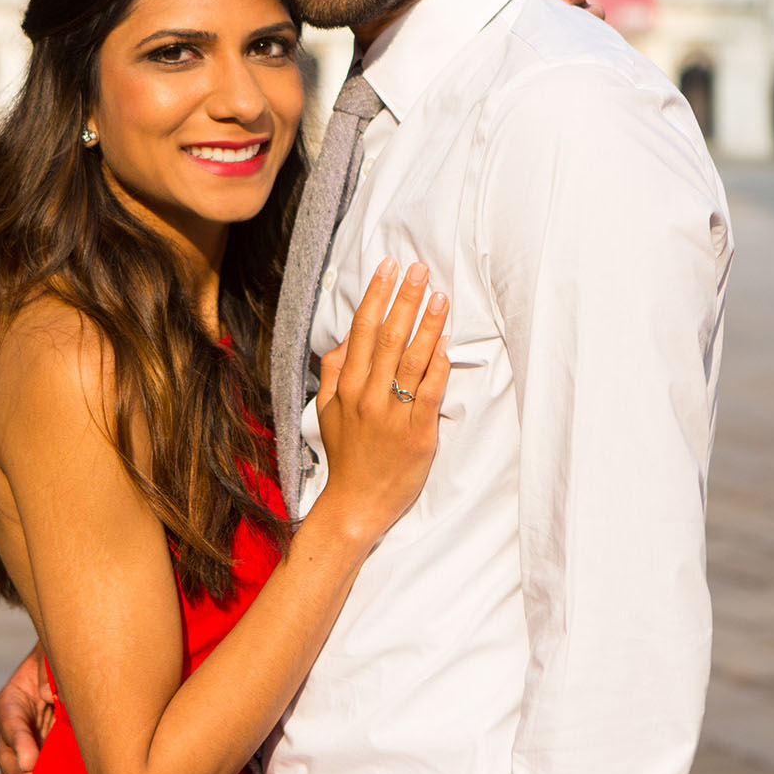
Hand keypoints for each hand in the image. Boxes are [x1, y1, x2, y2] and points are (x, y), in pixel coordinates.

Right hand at [0, 640, 59, 773]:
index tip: (31, 762)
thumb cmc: (63, 669)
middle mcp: (10, 733)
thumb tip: (48, 696)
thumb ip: (47, 673)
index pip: (10, 723)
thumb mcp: (53, 662)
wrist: (74, 684)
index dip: (19, 743)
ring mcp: (18, 758)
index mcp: (12, 703)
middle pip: (6, 759)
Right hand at [311, 265, 450, 537]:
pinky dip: (437, 368)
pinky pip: (429, 395)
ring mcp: (394, 417)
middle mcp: (369, 398)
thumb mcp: (327, 412)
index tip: (389, 267)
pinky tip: (445, 344)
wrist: (356, 506)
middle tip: (419, 269)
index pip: (363, 330)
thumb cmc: (346, 457)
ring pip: (412, 362)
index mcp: (348, 388)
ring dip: (427, 325)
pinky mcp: (418, 436)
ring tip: (440, 296)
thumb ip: (333, 372)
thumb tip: (344, 338)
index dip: (377, 295)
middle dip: (405, 299)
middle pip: (389, 338)